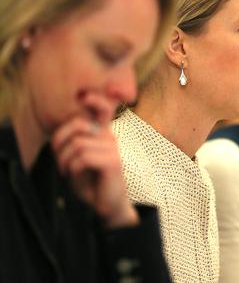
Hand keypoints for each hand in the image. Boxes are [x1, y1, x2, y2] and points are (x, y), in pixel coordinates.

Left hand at [51, 92, 137, 227]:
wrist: (107, 206)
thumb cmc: (91, 182)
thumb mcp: (77, 159)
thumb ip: (73, 143)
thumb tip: (64, 135)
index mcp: (102, 134)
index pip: (103, 109)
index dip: (94, 100)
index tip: (82, 96)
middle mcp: (110, 137)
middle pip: (77, 126)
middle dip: (60, 144)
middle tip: (61, 161)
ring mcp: (113, 148)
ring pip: (77, 144)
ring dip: (65, 161)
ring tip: (68, 172)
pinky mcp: (113, 161)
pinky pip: (83, 158)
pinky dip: (73, 169)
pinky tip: (77, 176)